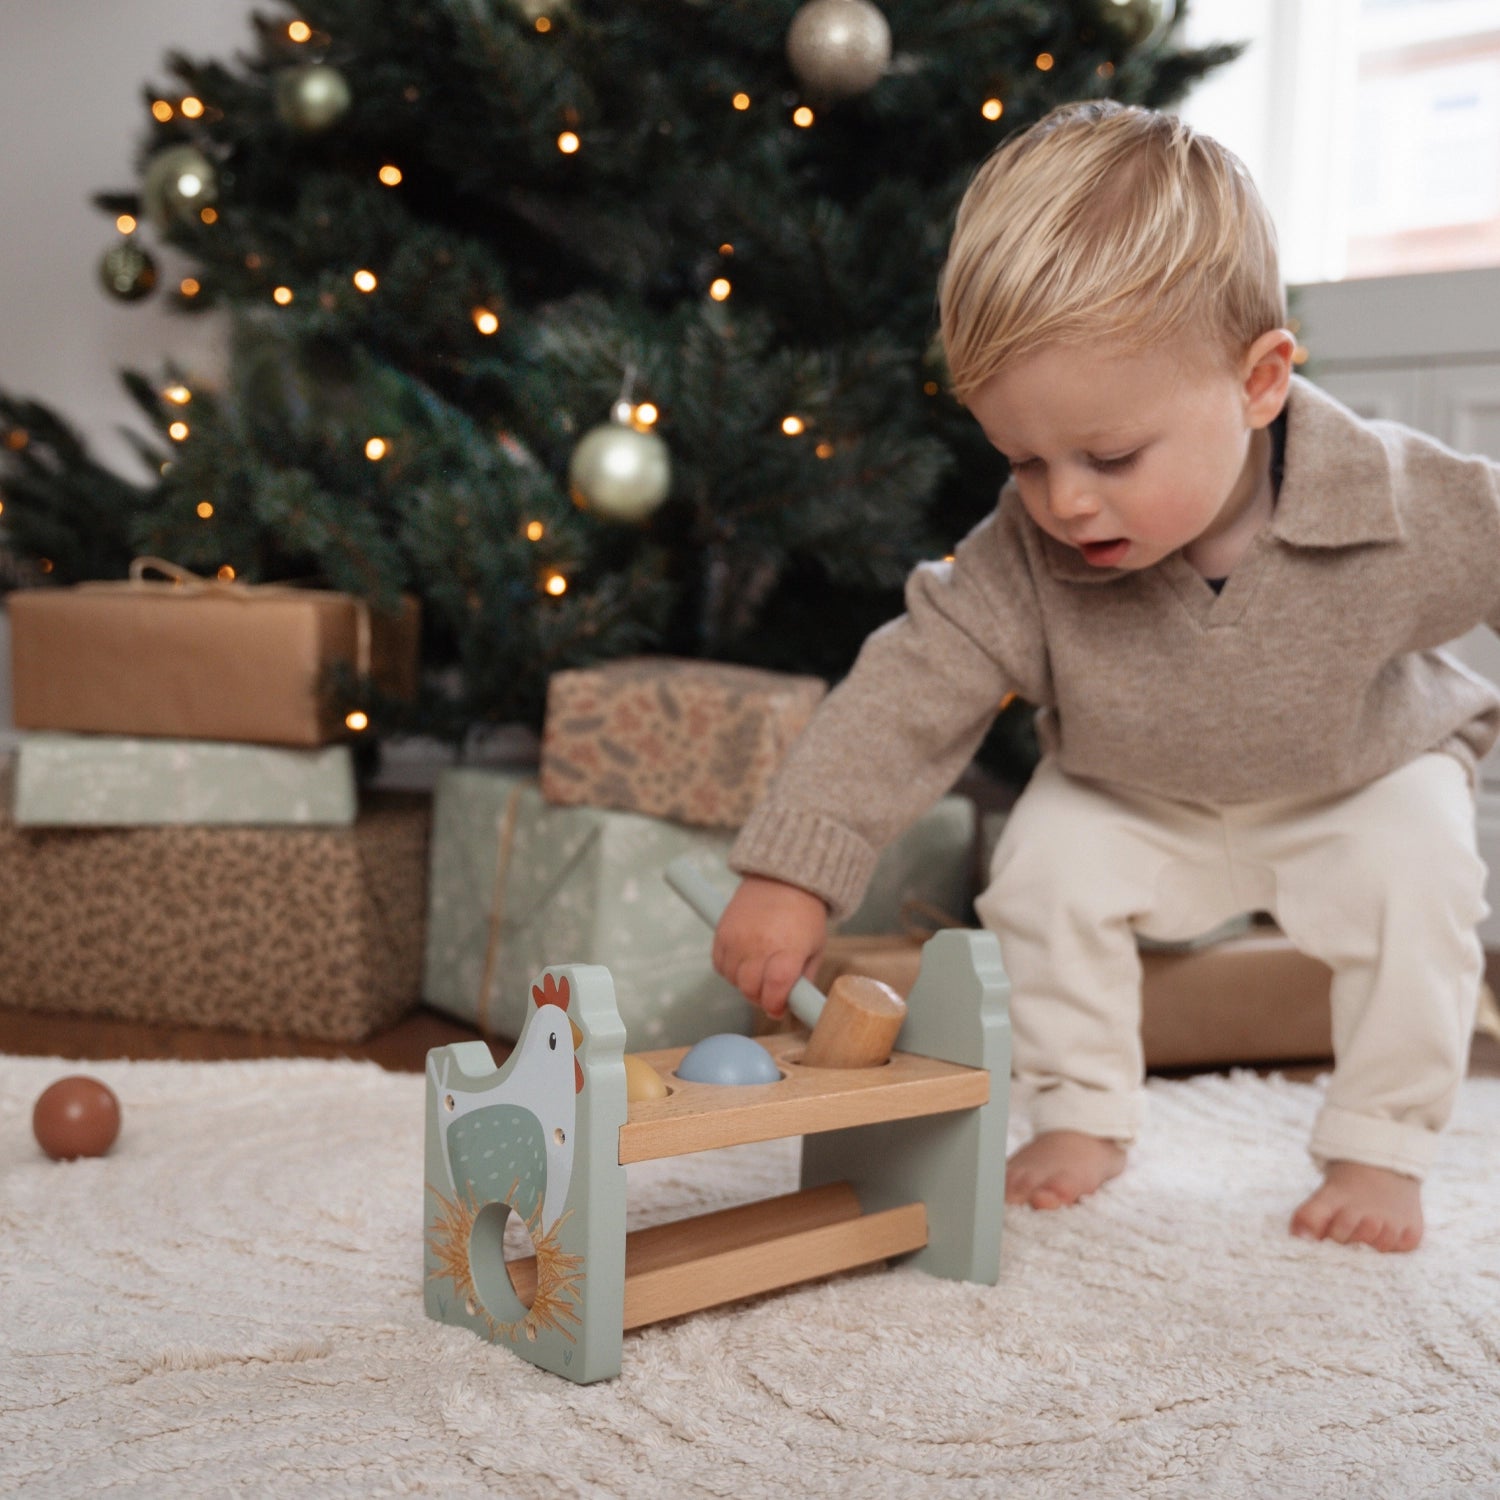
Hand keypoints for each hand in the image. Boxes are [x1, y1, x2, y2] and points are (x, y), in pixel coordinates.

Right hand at [712, 876, 828, 1018]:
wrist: (783, 877)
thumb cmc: (804, 915)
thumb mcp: (815, 947)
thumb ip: (804, 978)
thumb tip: (793, 1005)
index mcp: (789, 948)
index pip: (775, 988)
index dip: (775, 1005)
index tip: (779, 1008)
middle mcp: (760, 944)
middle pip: (750, 988)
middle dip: (760, 997)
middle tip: (770, 992)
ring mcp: (738, 937)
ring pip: (733, 979)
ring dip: (745, 983)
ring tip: (759, 971)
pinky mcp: (722, 931)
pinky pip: (720, 965)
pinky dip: (730, 970)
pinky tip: (744, 961)